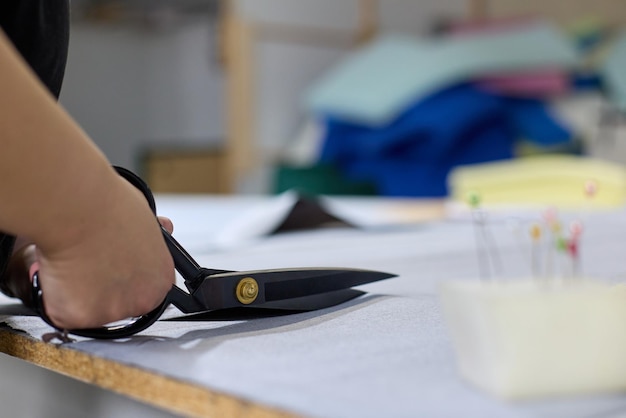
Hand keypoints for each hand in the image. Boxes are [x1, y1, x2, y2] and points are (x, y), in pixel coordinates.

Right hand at [1, 189, 174, 329]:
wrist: (79, 209)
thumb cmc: (109, 207)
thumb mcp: (146, 220)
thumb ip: (153, 236)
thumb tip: (162, 228)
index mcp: (161, 280)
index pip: (144, 292)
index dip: (122, 279)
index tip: (110, 270)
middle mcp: (142, 300)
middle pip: (116, 306)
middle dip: (99, 290)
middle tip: (86, 264)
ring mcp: (112, 312)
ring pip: (87, 310)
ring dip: (75, 292)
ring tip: (72, 261)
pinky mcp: (80, 317)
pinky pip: (61, 312)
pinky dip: (54, 294)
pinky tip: (58, 271)